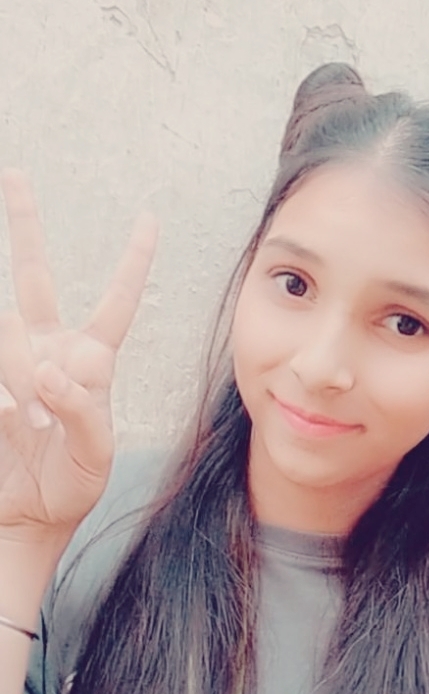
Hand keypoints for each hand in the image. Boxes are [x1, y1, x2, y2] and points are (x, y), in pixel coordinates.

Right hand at [0, 169, 156, 546]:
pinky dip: (5, 395)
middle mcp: (47, 350)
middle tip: (16, 176)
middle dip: (24, 227)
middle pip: (35, 279)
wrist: (28, 516)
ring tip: (29, 422)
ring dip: (21, 379)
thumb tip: (51, 372)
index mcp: (88, 362)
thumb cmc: (72, 485)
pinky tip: (10, 419)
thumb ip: (82, 411)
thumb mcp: (95, 457)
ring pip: (9, 336)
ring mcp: (11, 364)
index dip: (131, 264)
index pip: (115, 304)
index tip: (149, 219)